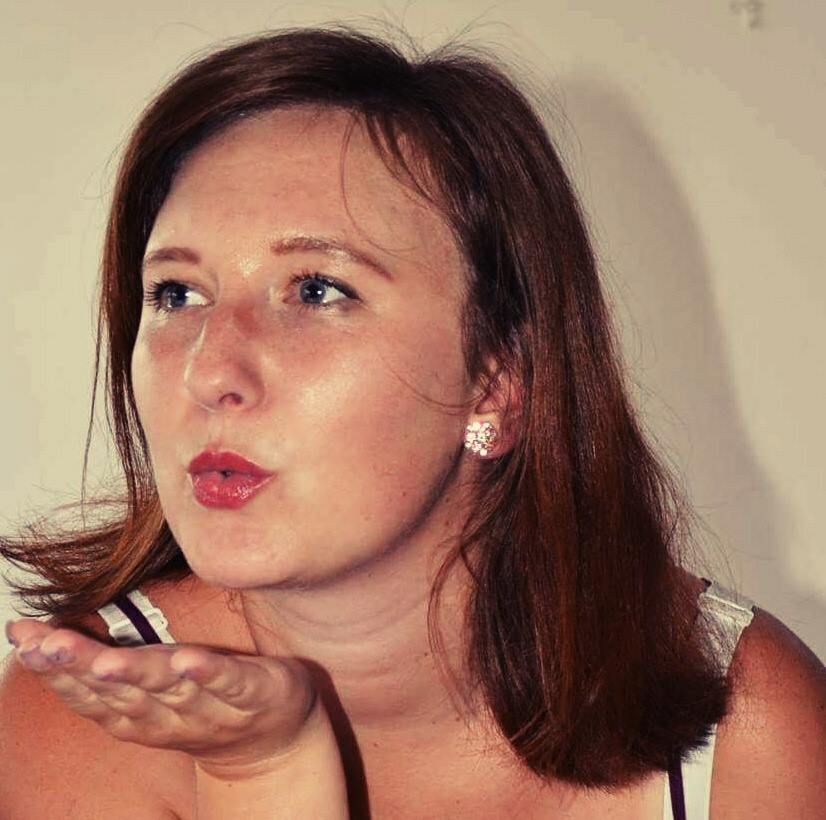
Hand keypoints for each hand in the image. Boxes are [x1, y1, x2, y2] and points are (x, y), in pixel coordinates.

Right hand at [5, 617, 320, 777]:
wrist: (274, 740)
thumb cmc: (201, 699)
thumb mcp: (146, 682)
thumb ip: (103, 664)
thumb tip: (41, 633)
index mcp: (139, 710)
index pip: (90, 691)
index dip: (56, 669)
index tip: (23, 638)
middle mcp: (168, 713)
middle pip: (120, 690)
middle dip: (81, 669)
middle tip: (46, 646)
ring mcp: (212, 706)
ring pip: (169, 689)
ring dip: (136, 675)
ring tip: (107, 660)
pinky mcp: (254, 691)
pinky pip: (229, 682)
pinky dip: (207, 672)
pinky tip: (187, 659)